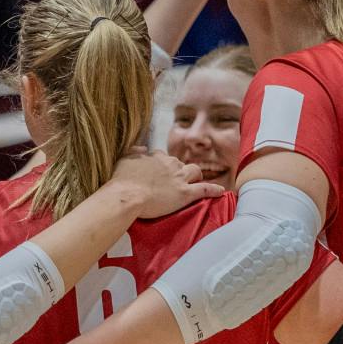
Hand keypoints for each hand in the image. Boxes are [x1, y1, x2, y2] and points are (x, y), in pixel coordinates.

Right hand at [109, 149, 224, 218]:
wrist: (127, 195)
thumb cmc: (121, 180)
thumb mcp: (124, 159)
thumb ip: (133, 152)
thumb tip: (141, 148)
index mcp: (156, 157)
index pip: (163, 156)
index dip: (162, 165)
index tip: (159, 172)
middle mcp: (170, 164)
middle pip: (180, 162)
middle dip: (180, 170)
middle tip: (175, 180)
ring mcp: (179, 178)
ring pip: (195, 171)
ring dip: (196, 176)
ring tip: (195, 183)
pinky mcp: (185, 193)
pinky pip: (204, 189)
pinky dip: (214, 190)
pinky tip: (221, 191)